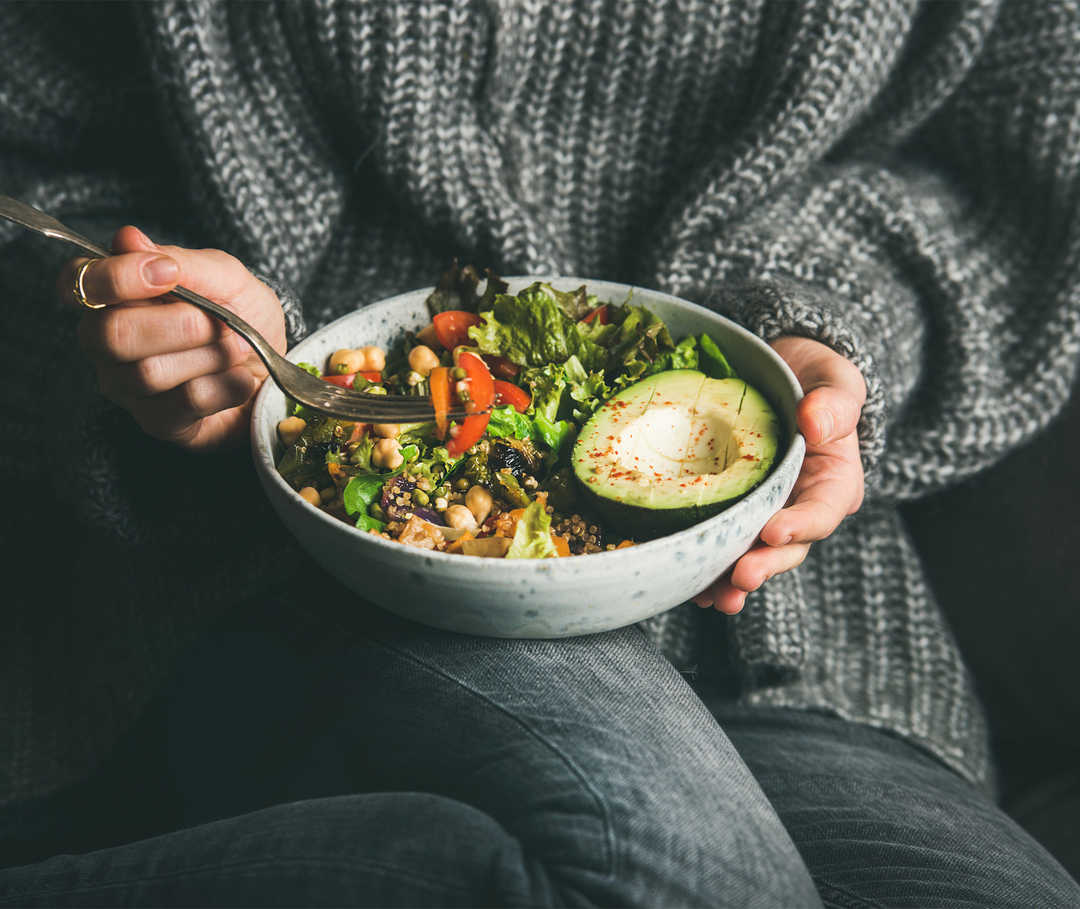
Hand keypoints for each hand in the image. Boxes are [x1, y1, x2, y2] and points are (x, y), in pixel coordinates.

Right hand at [63, 226, 285, 449]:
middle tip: (220, 321)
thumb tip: (127, 238)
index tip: (169, 273)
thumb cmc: (243, 316)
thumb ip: (181, 261)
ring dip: (210, 356)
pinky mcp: (159, 423)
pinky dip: (226, 386)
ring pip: (150, 373)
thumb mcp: (226, 278)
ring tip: (237, 349)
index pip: (78, 283)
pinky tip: (240, 380)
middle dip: (180, 324)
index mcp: (114, 297)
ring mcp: (128, 388)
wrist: (278, 366)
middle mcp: (107, 344)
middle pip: (111, 335)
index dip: (116, 278)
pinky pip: (184, 404)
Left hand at [692, 336, 865, 613]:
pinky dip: (706, 564)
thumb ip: (833, 403)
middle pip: (787, 547)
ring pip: (753, 555)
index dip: (800, 526)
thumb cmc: (813, 379)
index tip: (773, 533)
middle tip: (741, 577)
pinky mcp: (734, 514)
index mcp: (833, 482)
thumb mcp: (834, 381)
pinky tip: (687, 581)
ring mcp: (766, 514)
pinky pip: (722, 543)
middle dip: (764, 565)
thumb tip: (815, 423)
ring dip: (732, 581)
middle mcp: (800, 507)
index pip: (822, 511)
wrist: (779, 376)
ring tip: (713, 597)